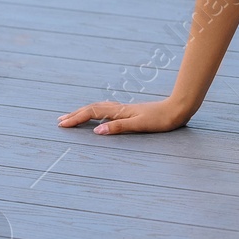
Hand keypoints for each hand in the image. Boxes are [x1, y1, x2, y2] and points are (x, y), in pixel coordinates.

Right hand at [58, 96, 190, 134]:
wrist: (178, 108)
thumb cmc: (162, 119)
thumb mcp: (140, 125)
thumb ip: (118, 127)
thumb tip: (96, 131)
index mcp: (120, 112)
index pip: (92, 113)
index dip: (76, 118)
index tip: (62, 124)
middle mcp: (121, 108)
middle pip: (93, 109)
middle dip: (76, 114)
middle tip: (60, 120)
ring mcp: (126, 109)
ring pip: (100, 108)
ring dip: (85, 112)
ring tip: (74, 116)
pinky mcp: (132, 111)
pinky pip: (108, 109)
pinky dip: (97, 111)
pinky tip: (99, 114)